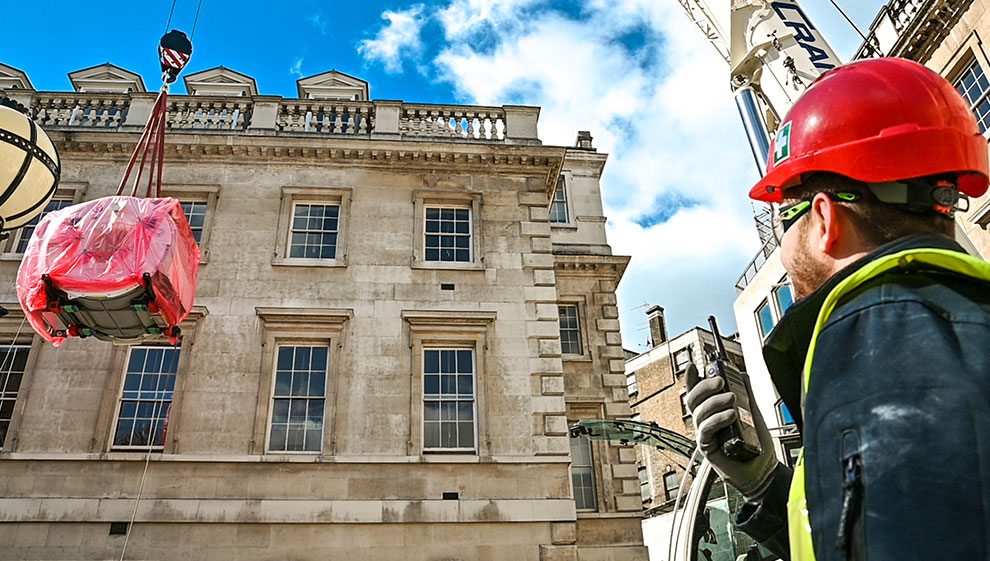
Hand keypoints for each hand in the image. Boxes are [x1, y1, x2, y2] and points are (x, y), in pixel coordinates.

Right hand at [685, 363, 777, 501]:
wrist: (764, 472)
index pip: (698, 393)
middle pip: (693, 400)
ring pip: (699, 413)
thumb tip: (742, 374)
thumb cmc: (757, 447)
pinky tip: (730, 415)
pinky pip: (706, 430)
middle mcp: (705, 422)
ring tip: (733, 399)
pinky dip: (717, 419)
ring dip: (714, 402)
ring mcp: (705, 435)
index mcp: (713, 412)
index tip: (692, 366)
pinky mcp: (708, 448)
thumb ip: (746, 395)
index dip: (692, 379)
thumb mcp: (754, 414)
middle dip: (704, 386)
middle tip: (721, 381)